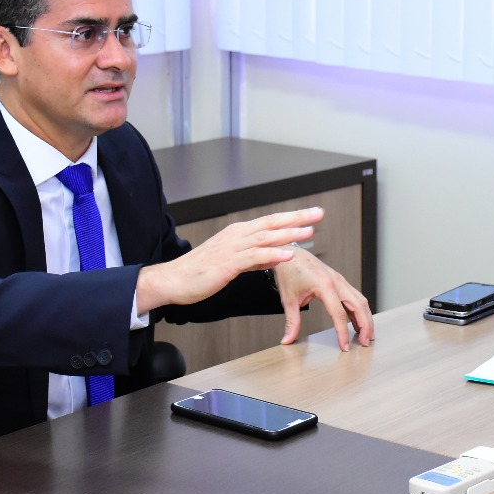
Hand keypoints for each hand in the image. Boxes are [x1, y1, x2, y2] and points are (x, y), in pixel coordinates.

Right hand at [140, 208, 320, 308]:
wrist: (174, 280)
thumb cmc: (200, 272)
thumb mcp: (232, 262)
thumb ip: (254, 258)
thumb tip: (274, 256)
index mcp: (239, 233)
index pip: (270, 221)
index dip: (293, 216)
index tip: (313, 213)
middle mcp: (237, 235)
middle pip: (272, 223)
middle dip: (297, 217)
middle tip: (319, 213)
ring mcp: (232, 248)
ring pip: (266, 237)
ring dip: (290, 233)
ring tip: (310, 231)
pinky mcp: (228, 263)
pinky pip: (254, 257)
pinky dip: (272, 254)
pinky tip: (288, 254)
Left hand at [274, 246, 372, 351]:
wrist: (290, 253)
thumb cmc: (289, 271)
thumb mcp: (288, 299)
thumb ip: (291, 321)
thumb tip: (288, 339)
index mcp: (324, 285)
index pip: (339, 314)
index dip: (343, 333)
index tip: (345, 347)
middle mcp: (336, 281)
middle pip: (359, 305)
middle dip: (365, 325)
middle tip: (365, 343)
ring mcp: (340, 280)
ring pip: (361, 300)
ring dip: (366, 317)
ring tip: (367, 335)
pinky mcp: (340, 281)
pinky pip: (355, 296)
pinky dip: (360, 310)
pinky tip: (358, 322)